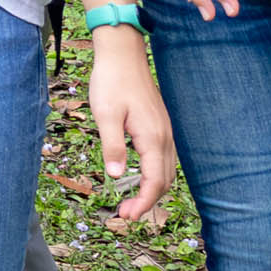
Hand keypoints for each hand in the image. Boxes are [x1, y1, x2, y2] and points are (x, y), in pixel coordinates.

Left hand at [86, 31, 177, 228]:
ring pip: (165, 170)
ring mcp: (165, 131)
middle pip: (164, 180)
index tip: (127, 217)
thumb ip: (112, 146)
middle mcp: (164, 137)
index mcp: (152, 137)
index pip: (154, 181)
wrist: (122, 54)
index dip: (143, 203)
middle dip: (147, 202)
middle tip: (123, 214)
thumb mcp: (105, 115)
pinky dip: (153, 175)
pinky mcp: (159, 126)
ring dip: (151, 190)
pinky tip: (138, 178)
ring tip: (129, 203)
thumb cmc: (111, 82)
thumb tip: (114, 176)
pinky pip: (163, 159)